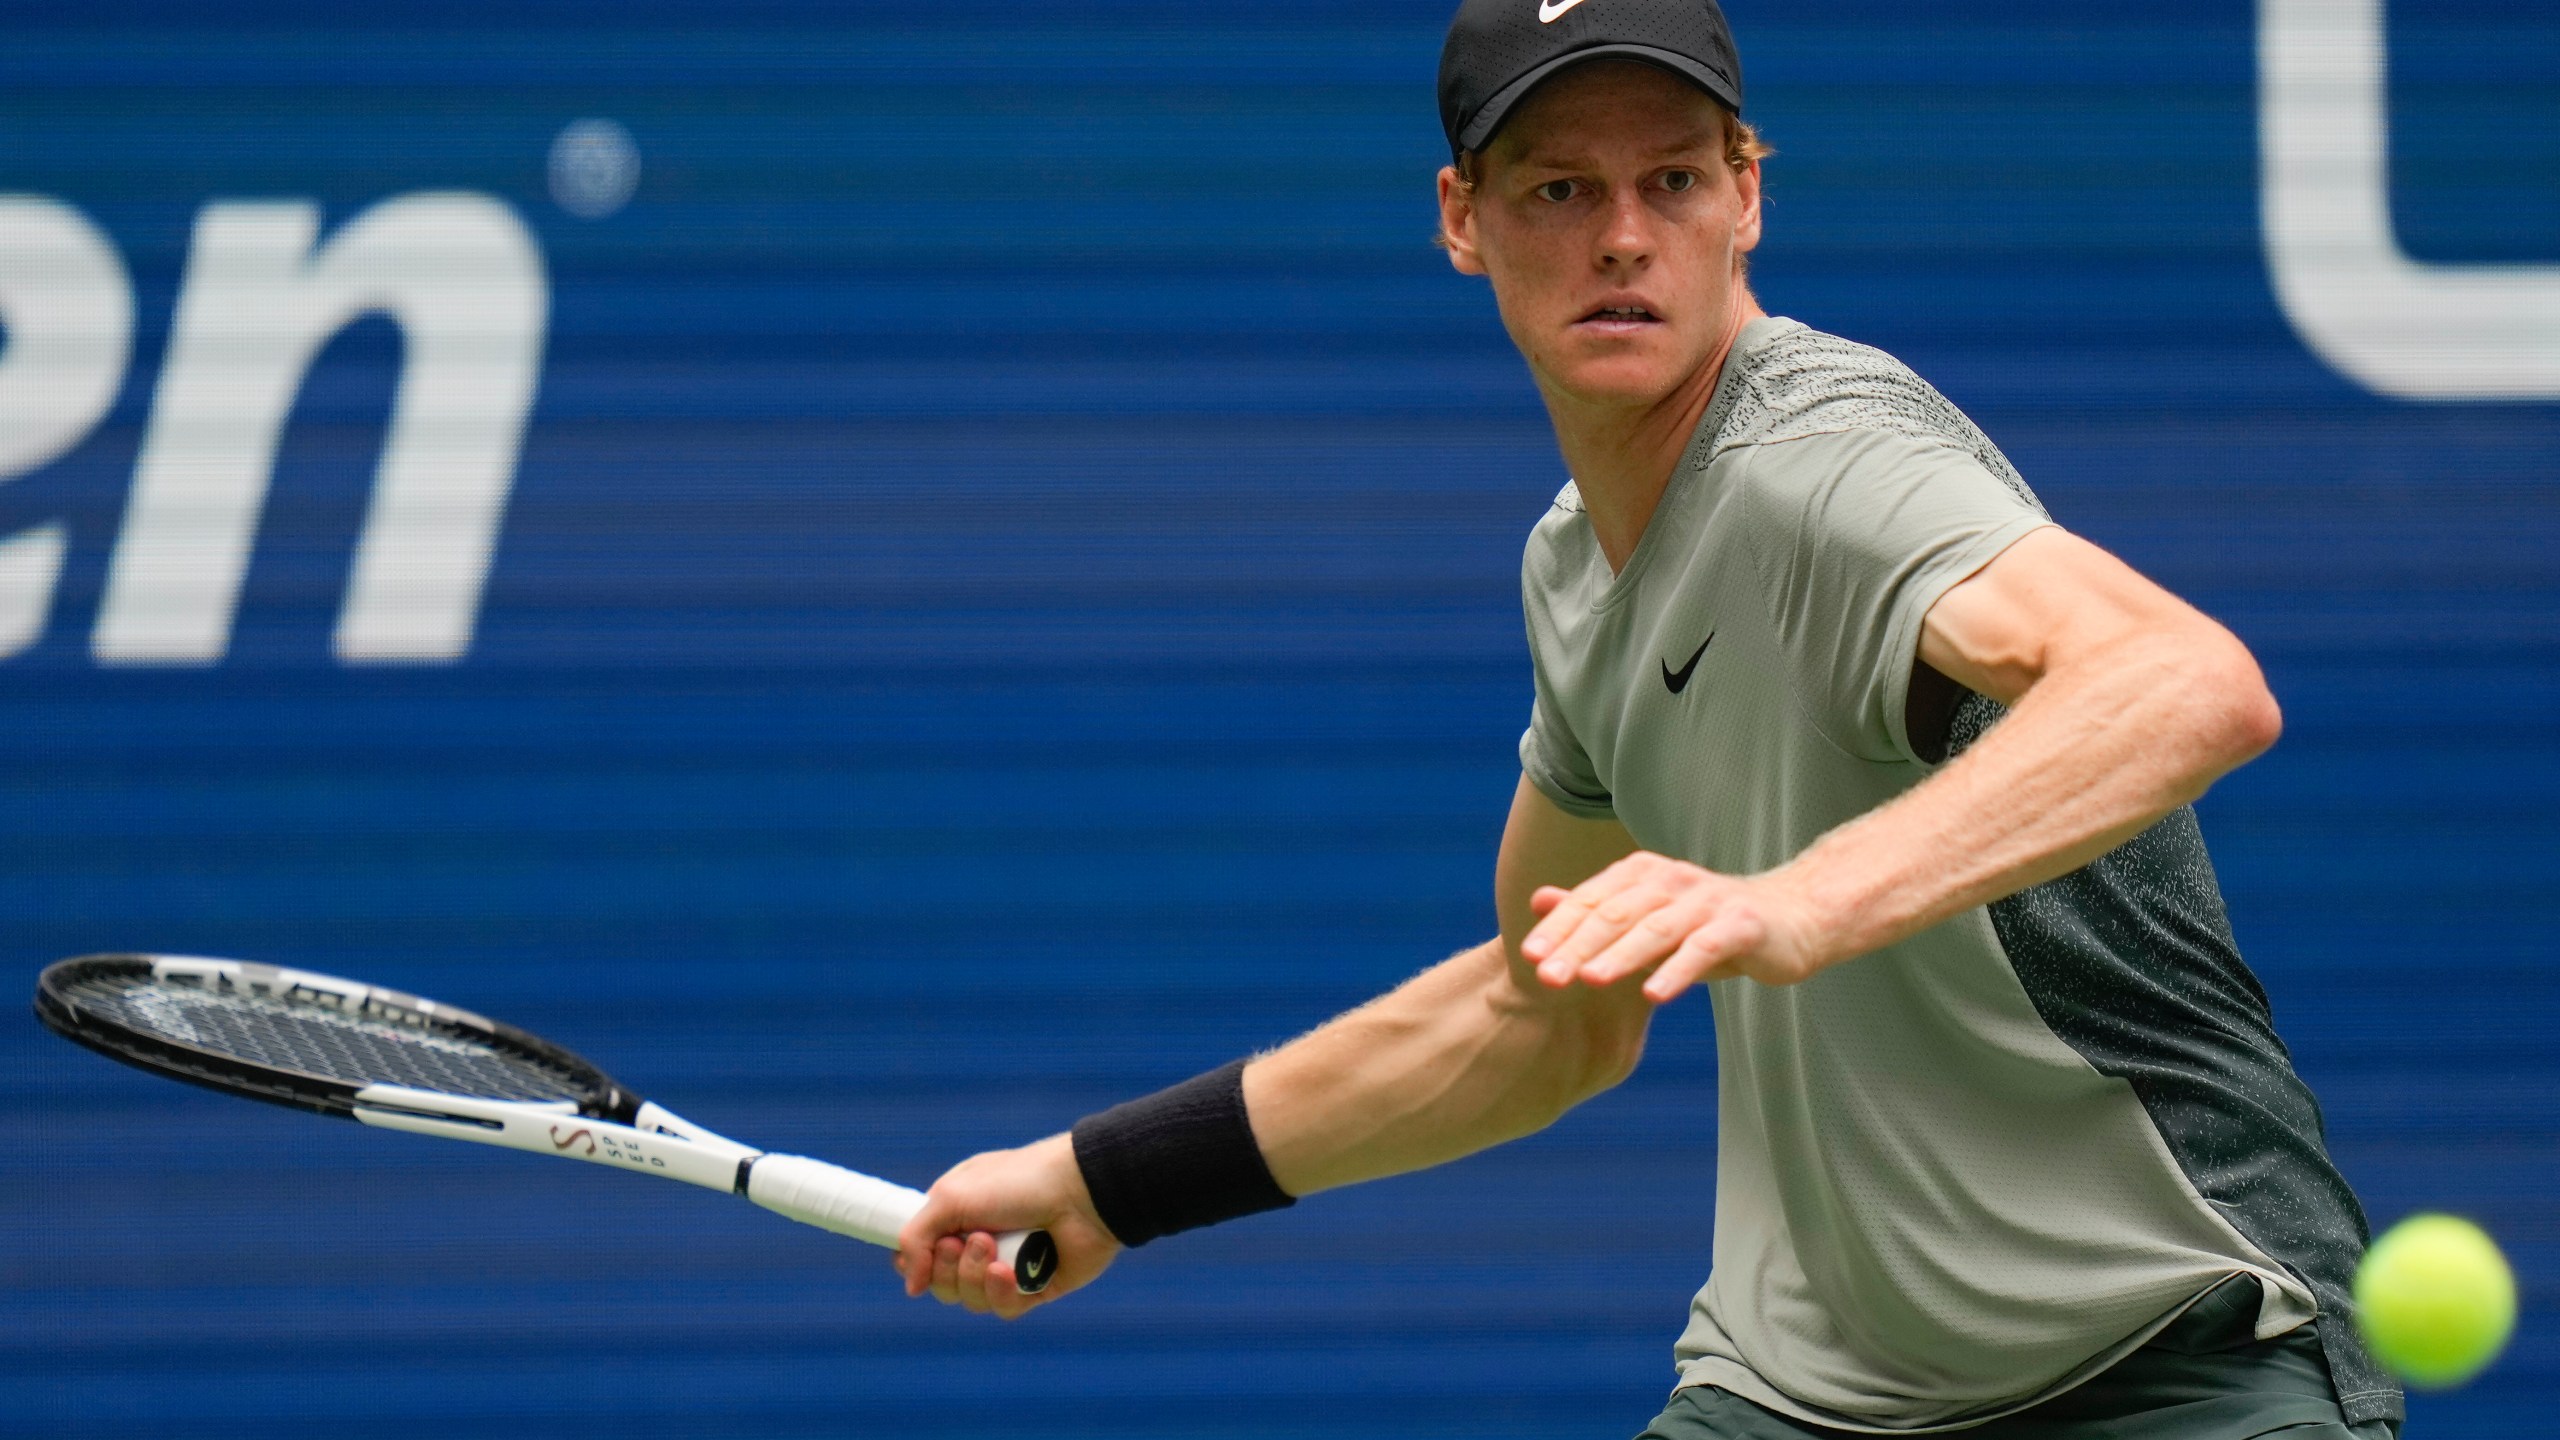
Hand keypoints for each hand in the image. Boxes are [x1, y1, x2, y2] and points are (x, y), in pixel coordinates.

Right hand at [895, 1132, 1120, 1319]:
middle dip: (946, 1268)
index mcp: (959, 1214)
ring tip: (994, 1248)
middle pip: (941, 1283)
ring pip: (970, 1298)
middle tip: (967, 1241)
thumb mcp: (952, 1196)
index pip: (921, 1252)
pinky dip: (1001, 1292)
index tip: (919, 1256)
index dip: (915, 1262)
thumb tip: (911, 1286)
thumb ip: (916, 1238)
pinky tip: (1009, 1273)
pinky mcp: (1035, 1287)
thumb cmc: (1018, 1182)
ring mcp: (1008, 1266)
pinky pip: (1003, 1308)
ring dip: (974, 1277)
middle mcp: (981, 1242)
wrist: (1081, 1192)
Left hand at [1519, 851, 1825, 1000]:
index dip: (1559, 927)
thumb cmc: (1707, 924)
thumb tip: (1538, 900)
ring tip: (1589, 979)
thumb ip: (1594, 910)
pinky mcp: (1741, 925)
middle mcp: (1671, 880)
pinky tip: (1654, 993)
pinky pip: (1704, 948)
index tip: (1528, 955)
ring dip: (1621, 955)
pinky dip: (1678, 970)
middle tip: (1546, 976)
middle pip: (1616, 915)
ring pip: (1655, 929)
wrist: (1792, 918)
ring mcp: (1707, 901)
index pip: (1592, 900)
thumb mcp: (1646, 918)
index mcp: (1642, 874)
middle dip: (1578, 945)